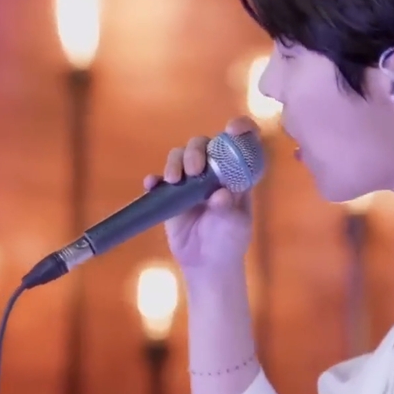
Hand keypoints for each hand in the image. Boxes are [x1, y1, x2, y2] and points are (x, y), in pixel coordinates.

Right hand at [142, 117, 258, 277]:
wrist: (207, 264)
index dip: (241, 129)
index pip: (242, 143)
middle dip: (196, 150)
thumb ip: (229, 209)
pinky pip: (160, 180)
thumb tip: (221, 194)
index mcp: (236, 174)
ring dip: (175, 161)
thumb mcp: (235, 227)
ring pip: (180, 156)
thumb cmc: (229, 241)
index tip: (233, 128)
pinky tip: (152, 184)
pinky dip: (154, 179)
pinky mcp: (171, 195)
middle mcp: (213, 171)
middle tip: (194, 170)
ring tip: (174, 179)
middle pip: (204, 144)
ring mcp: (191, 181)